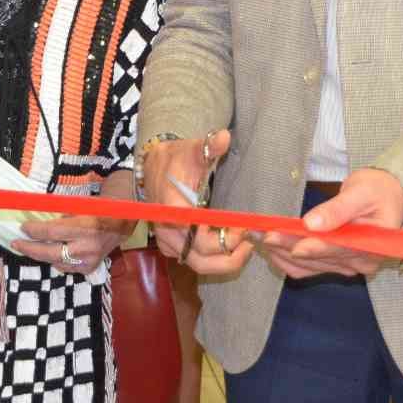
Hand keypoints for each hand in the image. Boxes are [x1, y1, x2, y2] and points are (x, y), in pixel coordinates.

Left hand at [17, 213, 133, 274]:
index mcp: (86, 227)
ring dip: (40, 254)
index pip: (53, 232)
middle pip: (50, 252)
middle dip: (29, 248)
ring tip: (27, 246)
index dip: (35, 231)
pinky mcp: (88, 269)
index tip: (22, 227)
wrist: (121, 225)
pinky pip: (64, 267)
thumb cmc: (98, 210)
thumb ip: (60, 214)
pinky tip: (48, 252)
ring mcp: (88, 262)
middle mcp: (87, 247)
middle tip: (15, 243)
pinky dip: (54, 259)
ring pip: (55, 262)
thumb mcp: (80, 206)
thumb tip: (35, 216)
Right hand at [144, 129, 252, 275]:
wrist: (153, 167)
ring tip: (245, 245)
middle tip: (249, 240)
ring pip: (199, 265)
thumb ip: (208, 146)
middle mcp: (168, 231)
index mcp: (172, 209)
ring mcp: (168, 241)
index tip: (243, 226)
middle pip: (201, 260)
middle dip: (230, 255)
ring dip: (224, 260)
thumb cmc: (176, 159)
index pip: (199, 238)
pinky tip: (230, 245)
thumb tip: (224, 136)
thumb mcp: (192, 149)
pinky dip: (215, 260)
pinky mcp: (172, 246)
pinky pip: (194, 262)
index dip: (225, 238)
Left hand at [257, 168, 402, 278]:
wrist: (388, 198)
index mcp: (373, 245)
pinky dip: (287, 259)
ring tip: (256, 237)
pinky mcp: (335, 264)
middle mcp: (360, 262)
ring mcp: (347, 266)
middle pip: (319, 258)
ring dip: (281, 254)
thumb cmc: (378, 191)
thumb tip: (312, 223)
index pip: (339, 249)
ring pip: (309, 266)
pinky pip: (308, 268)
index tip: (292, 246)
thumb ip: (338, 210)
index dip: (314, 248)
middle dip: (287, 246)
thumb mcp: (361, 193)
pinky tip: (269, 249)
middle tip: (259, 234)